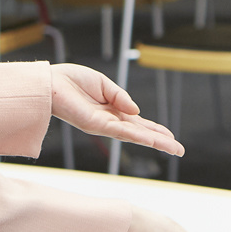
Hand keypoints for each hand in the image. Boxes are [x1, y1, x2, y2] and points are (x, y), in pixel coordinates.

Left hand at [50, 64, 183, 155]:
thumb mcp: (104, 84)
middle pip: (140, 133)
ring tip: (174, 149)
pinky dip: (138, 136)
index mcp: (113, 110)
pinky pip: (121, 131)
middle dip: (161, 141)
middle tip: (180, 150)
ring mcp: (104, 125)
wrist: (51, 82)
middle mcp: (110, 121)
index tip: (171, 137)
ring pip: (135, 136)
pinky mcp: (95, 125)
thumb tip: (137, 111)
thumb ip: (121, 97)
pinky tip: (152, 139)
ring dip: (156, 142)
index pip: (138, 123)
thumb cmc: (72, 81)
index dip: (155, 129)